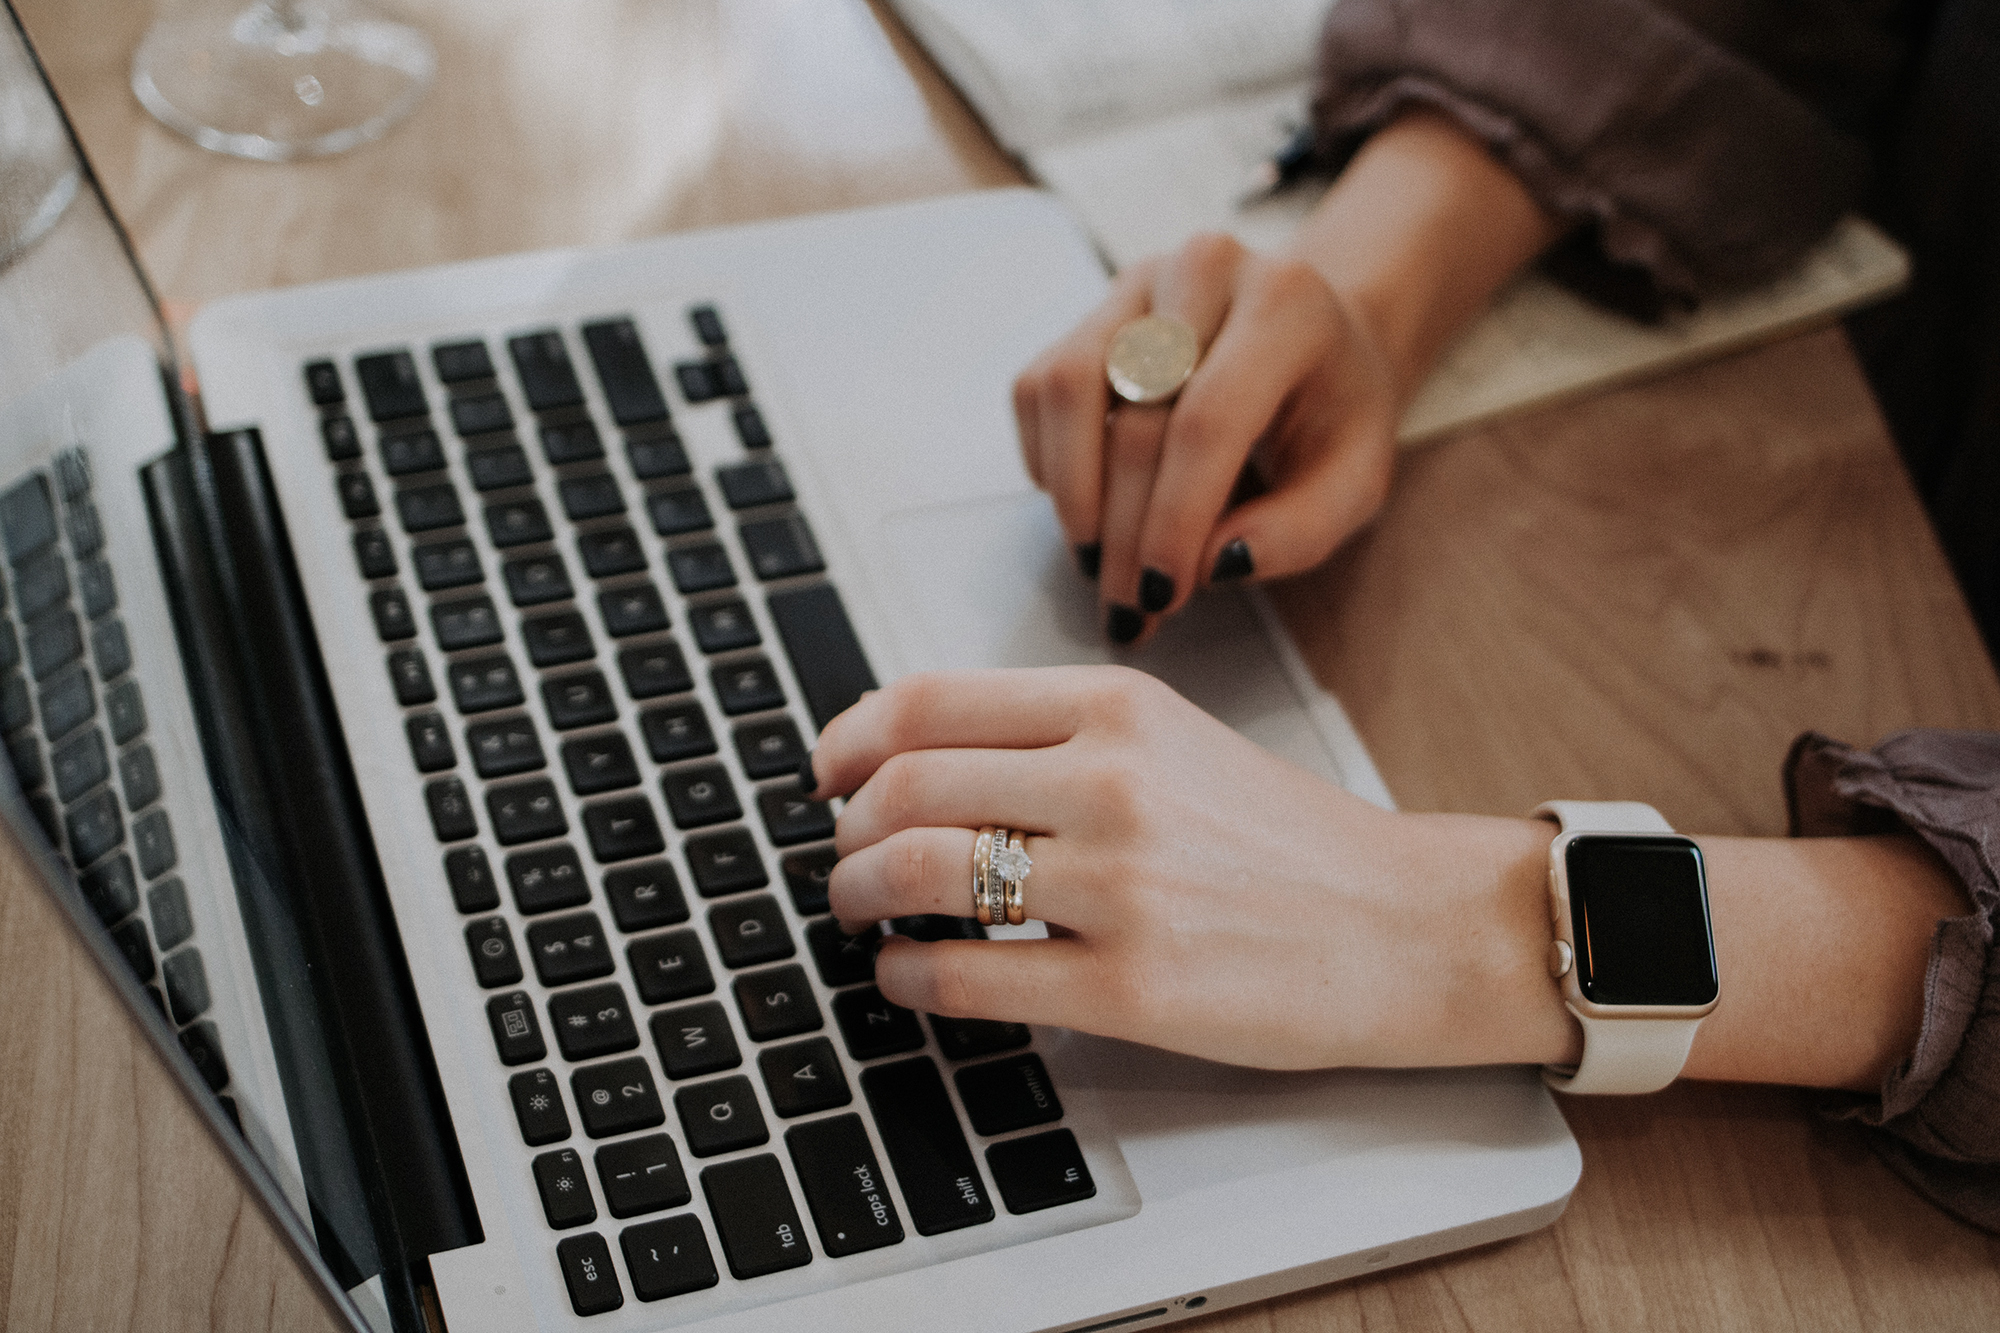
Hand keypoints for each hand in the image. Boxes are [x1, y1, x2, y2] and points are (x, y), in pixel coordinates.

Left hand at [809, 666, 1572, 1069]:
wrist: (1407, 925)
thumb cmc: (1290, 840)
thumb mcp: (1176, 742)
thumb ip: (1057, 737)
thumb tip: (920, 759)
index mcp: (1118, 707)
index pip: (928, 699)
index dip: (849, 738)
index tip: (826, 771)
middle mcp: (1112, 782)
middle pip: (905, 786)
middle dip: (845, 829)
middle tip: (841, 856)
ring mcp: (1120, 886)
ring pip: (919, 874)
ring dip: (858, 896)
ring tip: (860, 914)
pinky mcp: (1131, 988)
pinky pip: (966, 977)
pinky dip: (905, 979)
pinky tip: (905, 979)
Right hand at [1012, 235, 1397, 644]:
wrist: (1315, 336)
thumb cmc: (1333, 413)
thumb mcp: (1354, 481)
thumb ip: (1299, 531)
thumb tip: (1213, 565)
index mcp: (1286, 305)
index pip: (1207, 420)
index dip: (1173, 518)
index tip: (1161, 594)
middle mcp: (1205, 271)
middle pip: (1136, 417)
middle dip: (1125, 532)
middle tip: (1128, 606)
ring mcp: (1138, 282)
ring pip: (1067, 389)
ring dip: (1073, 494)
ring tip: (1097, 560)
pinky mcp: (1091, 309)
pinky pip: (1038, 388)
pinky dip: (1049, 460)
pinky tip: (1089, 504)